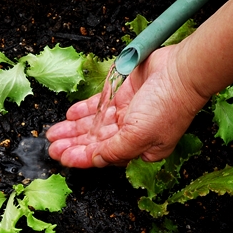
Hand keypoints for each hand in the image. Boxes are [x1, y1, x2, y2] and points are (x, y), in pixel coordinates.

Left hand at [46, 44, 208, 167]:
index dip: (82, 158)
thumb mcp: (138, 136)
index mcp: (141, 148)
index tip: (63, 159)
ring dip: (73, 130)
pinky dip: (83, 111)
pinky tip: (69, 116)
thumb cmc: (168, 106)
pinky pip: (98, 105)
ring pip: (93, 124)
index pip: (105, 156)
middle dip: (72, 145)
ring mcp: (127, 111)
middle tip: (51, 148)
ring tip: (53, 134)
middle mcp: (132, 132)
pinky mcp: (122, 93)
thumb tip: (96, 160)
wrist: (181, 71)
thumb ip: (114, 151)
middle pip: (96, 141)